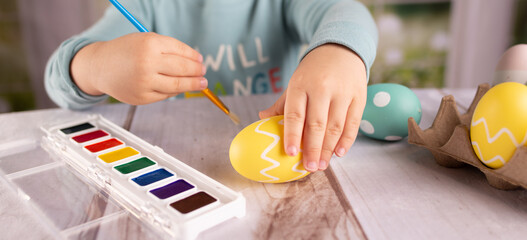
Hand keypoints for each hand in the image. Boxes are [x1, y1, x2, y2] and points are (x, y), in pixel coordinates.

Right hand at [71, 32, 205, 104]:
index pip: (180, 51)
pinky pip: (165, 95)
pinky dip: (174, 91)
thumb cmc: (126, 51)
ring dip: (192, 84)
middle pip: (182, 69)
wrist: (100, 67)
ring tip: (201, 83)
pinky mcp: (142, 97)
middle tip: (203, 72)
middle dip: (197, 71)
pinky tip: (179, 88)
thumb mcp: (145, 41)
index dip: (194, 57)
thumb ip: (168, 49)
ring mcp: (144, 82)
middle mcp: (146, 63)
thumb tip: (195, 63)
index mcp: (149, 44)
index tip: (200, 60)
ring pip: (177, 86)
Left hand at [259, 44, 366, 171]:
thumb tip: (261, 119)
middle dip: (313, 149)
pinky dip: (346, 140)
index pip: (295, 114)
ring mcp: (342, 92)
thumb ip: (281, 104)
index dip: (292, 135)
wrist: (341, 49)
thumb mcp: (295, 83)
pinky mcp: (359, 96)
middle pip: (317, 124)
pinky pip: (353, 123)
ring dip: (329, 149)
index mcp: (301, 85)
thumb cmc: (313, 72)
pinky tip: (339, 153)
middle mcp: (322, 88)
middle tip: (309, 167)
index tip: (290, 153)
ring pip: (336, 126)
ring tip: (322, 165)